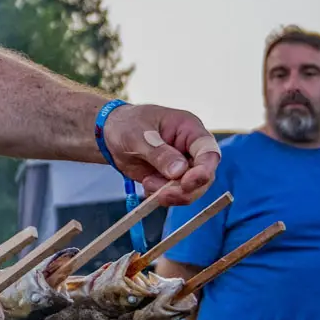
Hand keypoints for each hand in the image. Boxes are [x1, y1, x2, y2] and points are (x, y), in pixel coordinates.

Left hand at [102, 103, 220, 203]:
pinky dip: (160, 195)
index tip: (187, 183)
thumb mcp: (138, 135)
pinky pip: (173, 195)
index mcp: (190, 130)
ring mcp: (182, 167)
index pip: (208, 152)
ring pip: (190, 190)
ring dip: (171, 194)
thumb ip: (159, 153)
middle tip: (163, 194)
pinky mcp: (170, 180)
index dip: (204, 170)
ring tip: (148, 183)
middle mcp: (191, 150)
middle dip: (186, 190)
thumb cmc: (127, 124)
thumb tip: (179, 171)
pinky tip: (146, 183)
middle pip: (203, 177)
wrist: (111, 134)